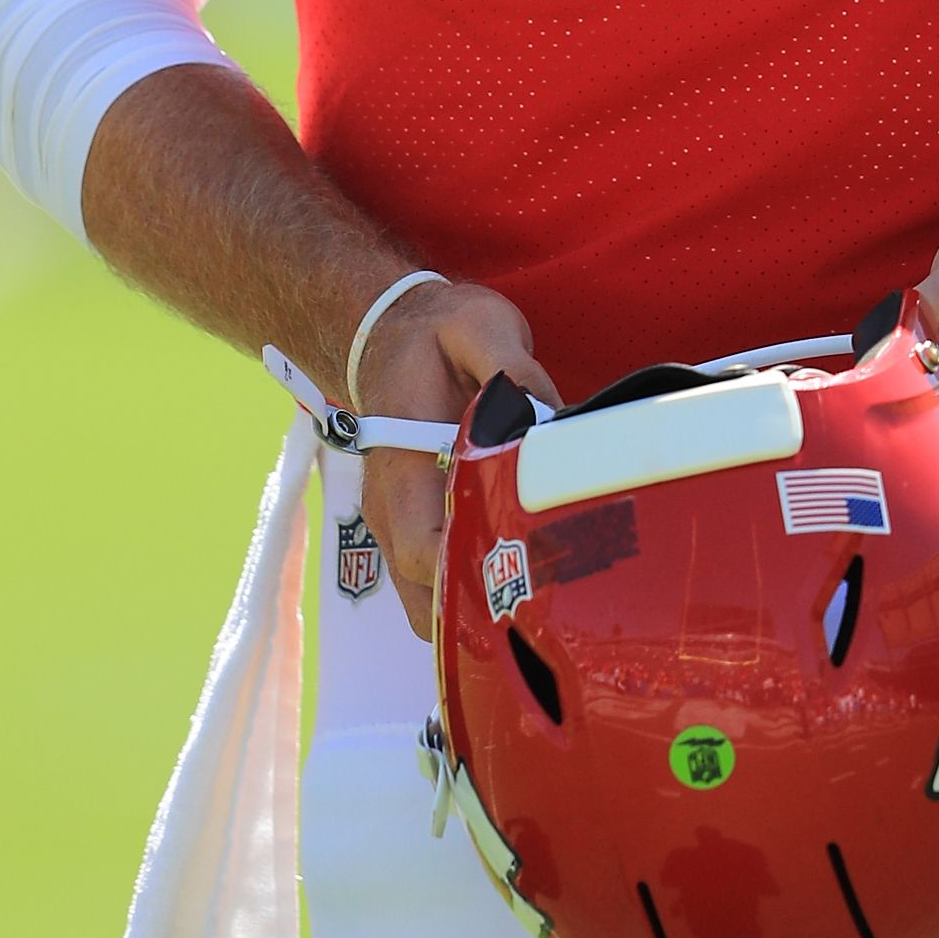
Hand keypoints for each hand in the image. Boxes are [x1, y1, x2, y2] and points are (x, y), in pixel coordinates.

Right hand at [353, 281, 559, 638]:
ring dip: (479, 608)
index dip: (464, 575)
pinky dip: (476, 591)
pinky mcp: (415, 525)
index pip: (418, 548)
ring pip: (430, 604)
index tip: (521, 570)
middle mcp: (392, 506)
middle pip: (424, 598)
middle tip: (550, 592)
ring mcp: (399, 521)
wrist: (388, 332)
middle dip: (482, 611)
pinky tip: (529, 566)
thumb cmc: (434, 334)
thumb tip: (546, 414)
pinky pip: (439, 583)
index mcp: (402, 463)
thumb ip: (511, 367)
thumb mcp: (476, 326)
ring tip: (546, 585)